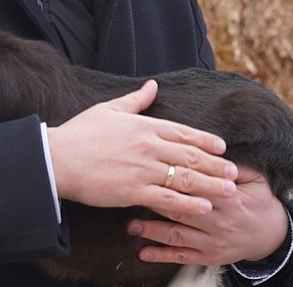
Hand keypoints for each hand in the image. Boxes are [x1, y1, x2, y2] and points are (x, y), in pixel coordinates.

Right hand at [47, 80, 237, 216]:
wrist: (58, 158)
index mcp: (143, 125)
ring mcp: (143, 169)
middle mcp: (148, 146)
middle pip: (190, 155)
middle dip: (215, 164)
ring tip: (229, 191)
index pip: (183, 132)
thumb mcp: (108, 109)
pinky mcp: (133, 190)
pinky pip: (168, 199)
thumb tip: (152, 86)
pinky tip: (204, 207)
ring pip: (185, 177)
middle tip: (234, 172)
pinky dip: (188, 204)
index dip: (205, 140)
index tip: (222, 148)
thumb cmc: (80, 133)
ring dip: (210, 184)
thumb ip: (134, 100)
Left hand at [128, 164, 288, 264]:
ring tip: (130, 225)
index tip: (148, 169)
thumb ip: (232, 165)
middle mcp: (217, 221)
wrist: (274, 236)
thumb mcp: (254, 178)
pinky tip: (143, 253)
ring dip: (152, 231)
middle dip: (154, 202)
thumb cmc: (260, 201)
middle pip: (181, 209)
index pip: (194, 185)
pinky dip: (162, 256)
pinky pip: (182, 257)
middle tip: (130, 195)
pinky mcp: (209, 257)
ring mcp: (212, 241)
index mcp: (227, 197)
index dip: (172, 178)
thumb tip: (211, 148)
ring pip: (177, 235)